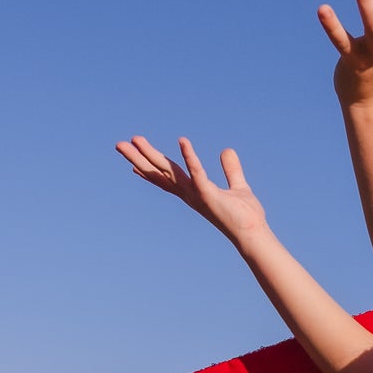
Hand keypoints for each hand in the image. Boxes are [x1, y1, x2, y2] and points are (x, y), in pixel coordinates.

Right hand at [114, 136, 268, 249]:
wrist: (253, 233)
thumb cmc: (244, 215)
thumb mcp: (237, 186)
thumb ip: (231, 169)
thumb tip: (227, 150)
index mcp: (193, 191)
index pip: (167, 177)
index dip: (151, 170)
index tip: (133, 162)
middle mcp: (190, 193)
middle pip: (160, 172)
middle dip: (140, 158)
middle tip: (120, 144)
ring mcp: (196, 194)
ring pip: (169, 171)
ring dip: (151, 154)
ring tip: (135, 139)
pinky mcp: (208, 194)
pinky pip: (197, 172)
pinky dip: (190, 157)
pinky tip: (183, 140)